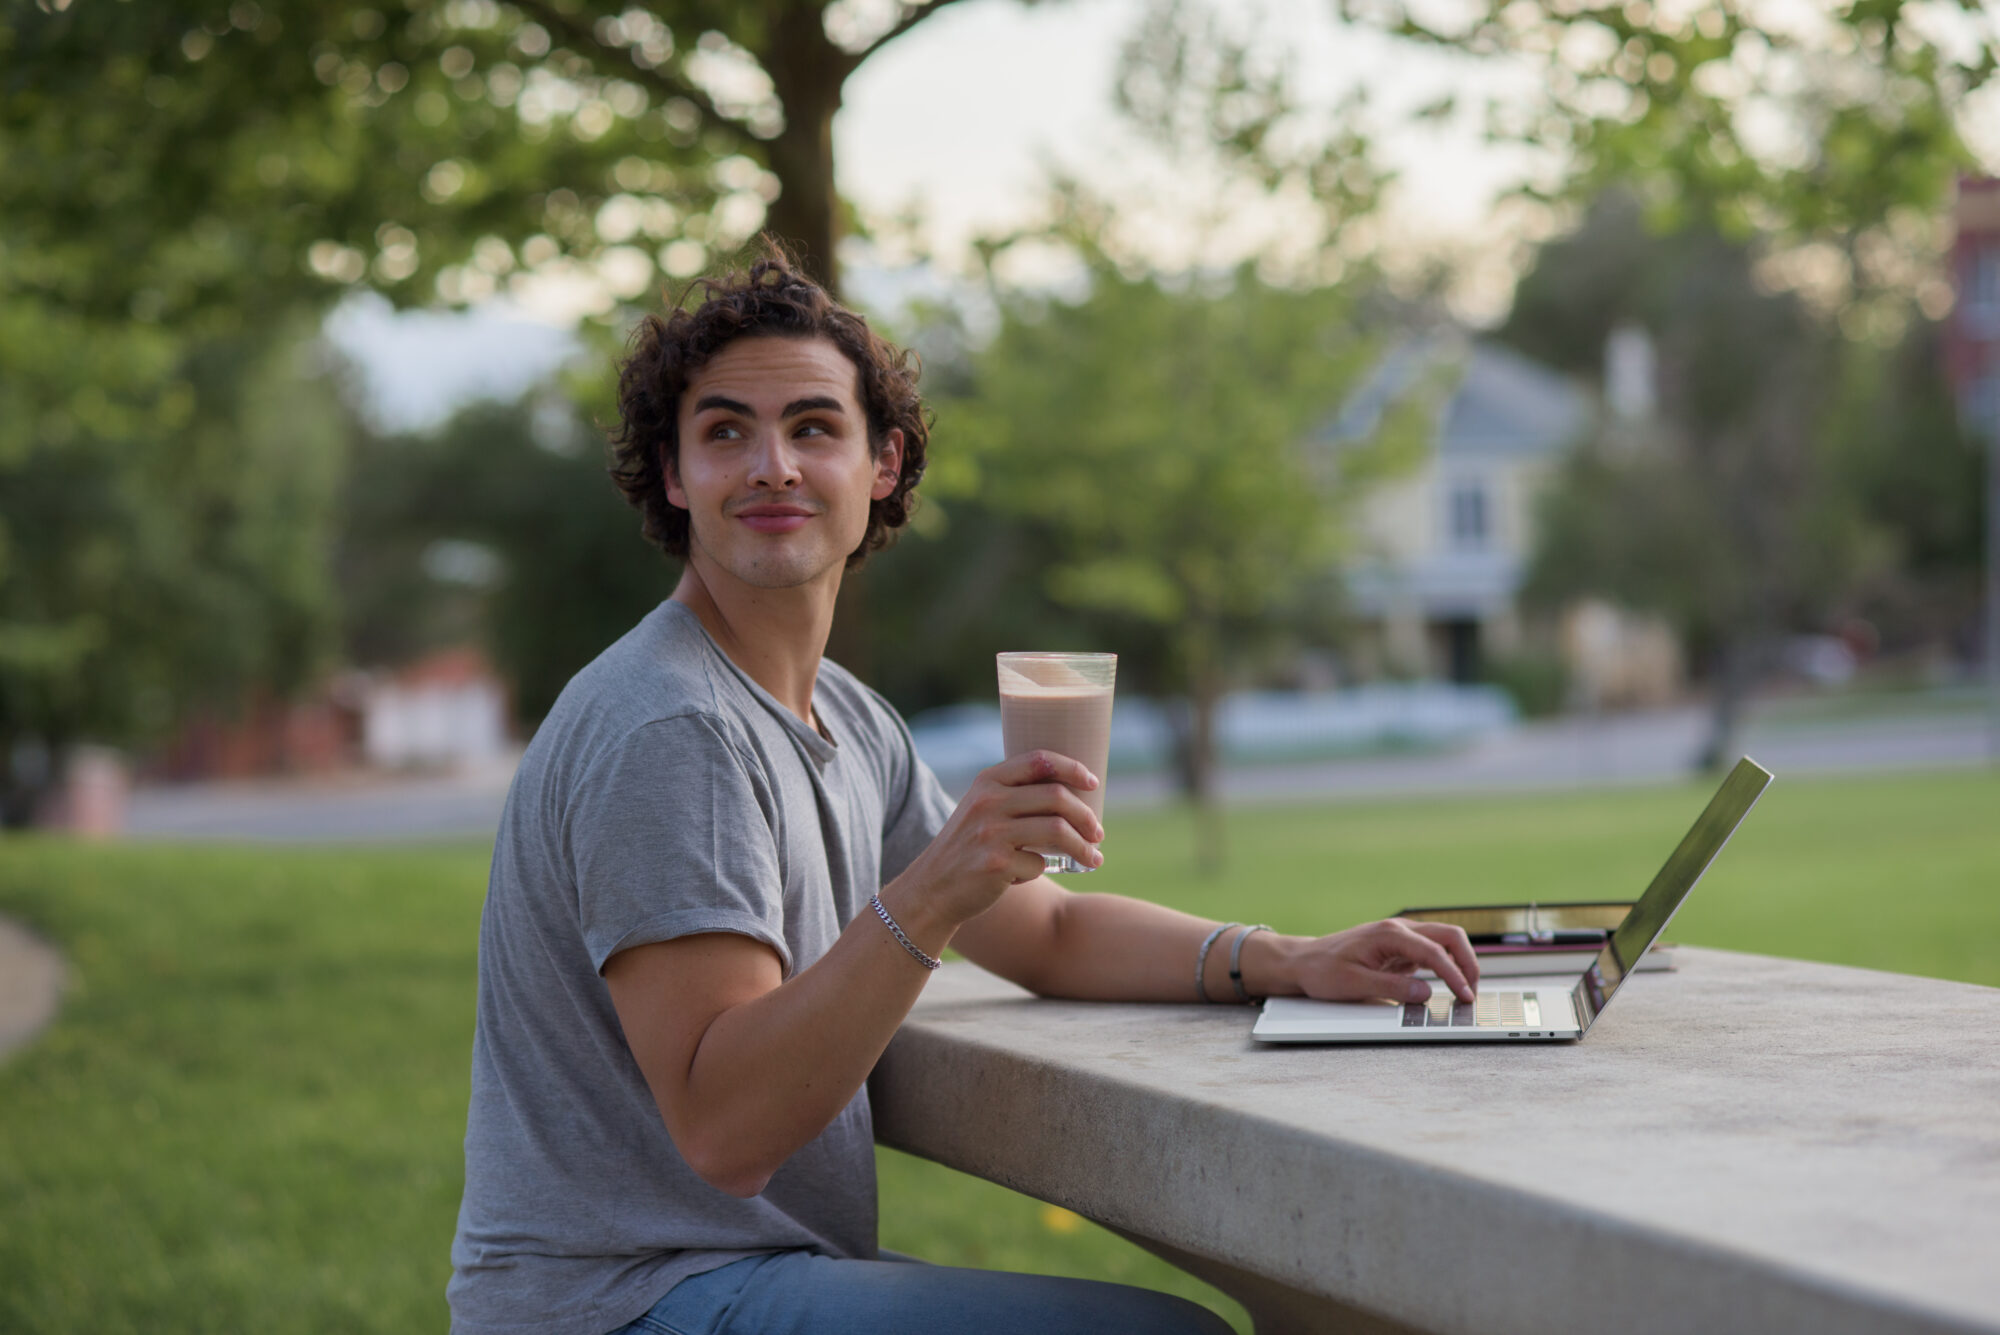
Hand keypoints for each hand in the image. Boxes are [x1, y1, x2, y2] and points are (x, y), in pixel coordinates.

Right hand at [881, 750, 1102, 939]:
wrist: (932, 888)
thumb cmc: (968, 847)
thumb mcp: (980, 809)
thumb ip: (1013, 796)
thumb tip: (1072, 794)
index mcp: (987, 781)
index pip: (1039, 760)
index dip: (1072, 768)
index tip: (1093, 783)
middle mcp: (988, 802)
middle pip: (1056, 797)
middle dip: (1086, 817)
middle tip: (1098, 833)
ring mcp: (991, 832)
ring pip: (1057, 831)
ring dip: (1083, 847)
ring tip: (1094, 858)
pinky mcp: (996, 863)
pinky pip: (1039, 864)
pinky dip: (1040, 871)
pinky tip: (1025, 876)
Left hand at [1285, 918, 1479, 1004]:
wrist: (1304, 962)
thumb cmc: (1323, 970)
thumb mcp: (1354, 984)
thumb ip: (1392, 988)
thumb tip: (1426, 993)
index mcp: (1389, 934)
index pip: (1434, 952)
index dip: (1455, 975)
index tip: (1465, 996)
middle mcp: (1399, 930)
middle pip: (1449, 937)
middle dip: (1467, 962)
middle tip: (1472, 992)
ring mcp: (1401, 938)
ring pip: (1443, 942)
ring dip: (1459, 963)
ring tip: (1465, 991)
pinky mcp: (1400, 949)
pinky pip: (1431, 953)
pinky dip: (1445, 967)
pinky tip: (1448, 985)